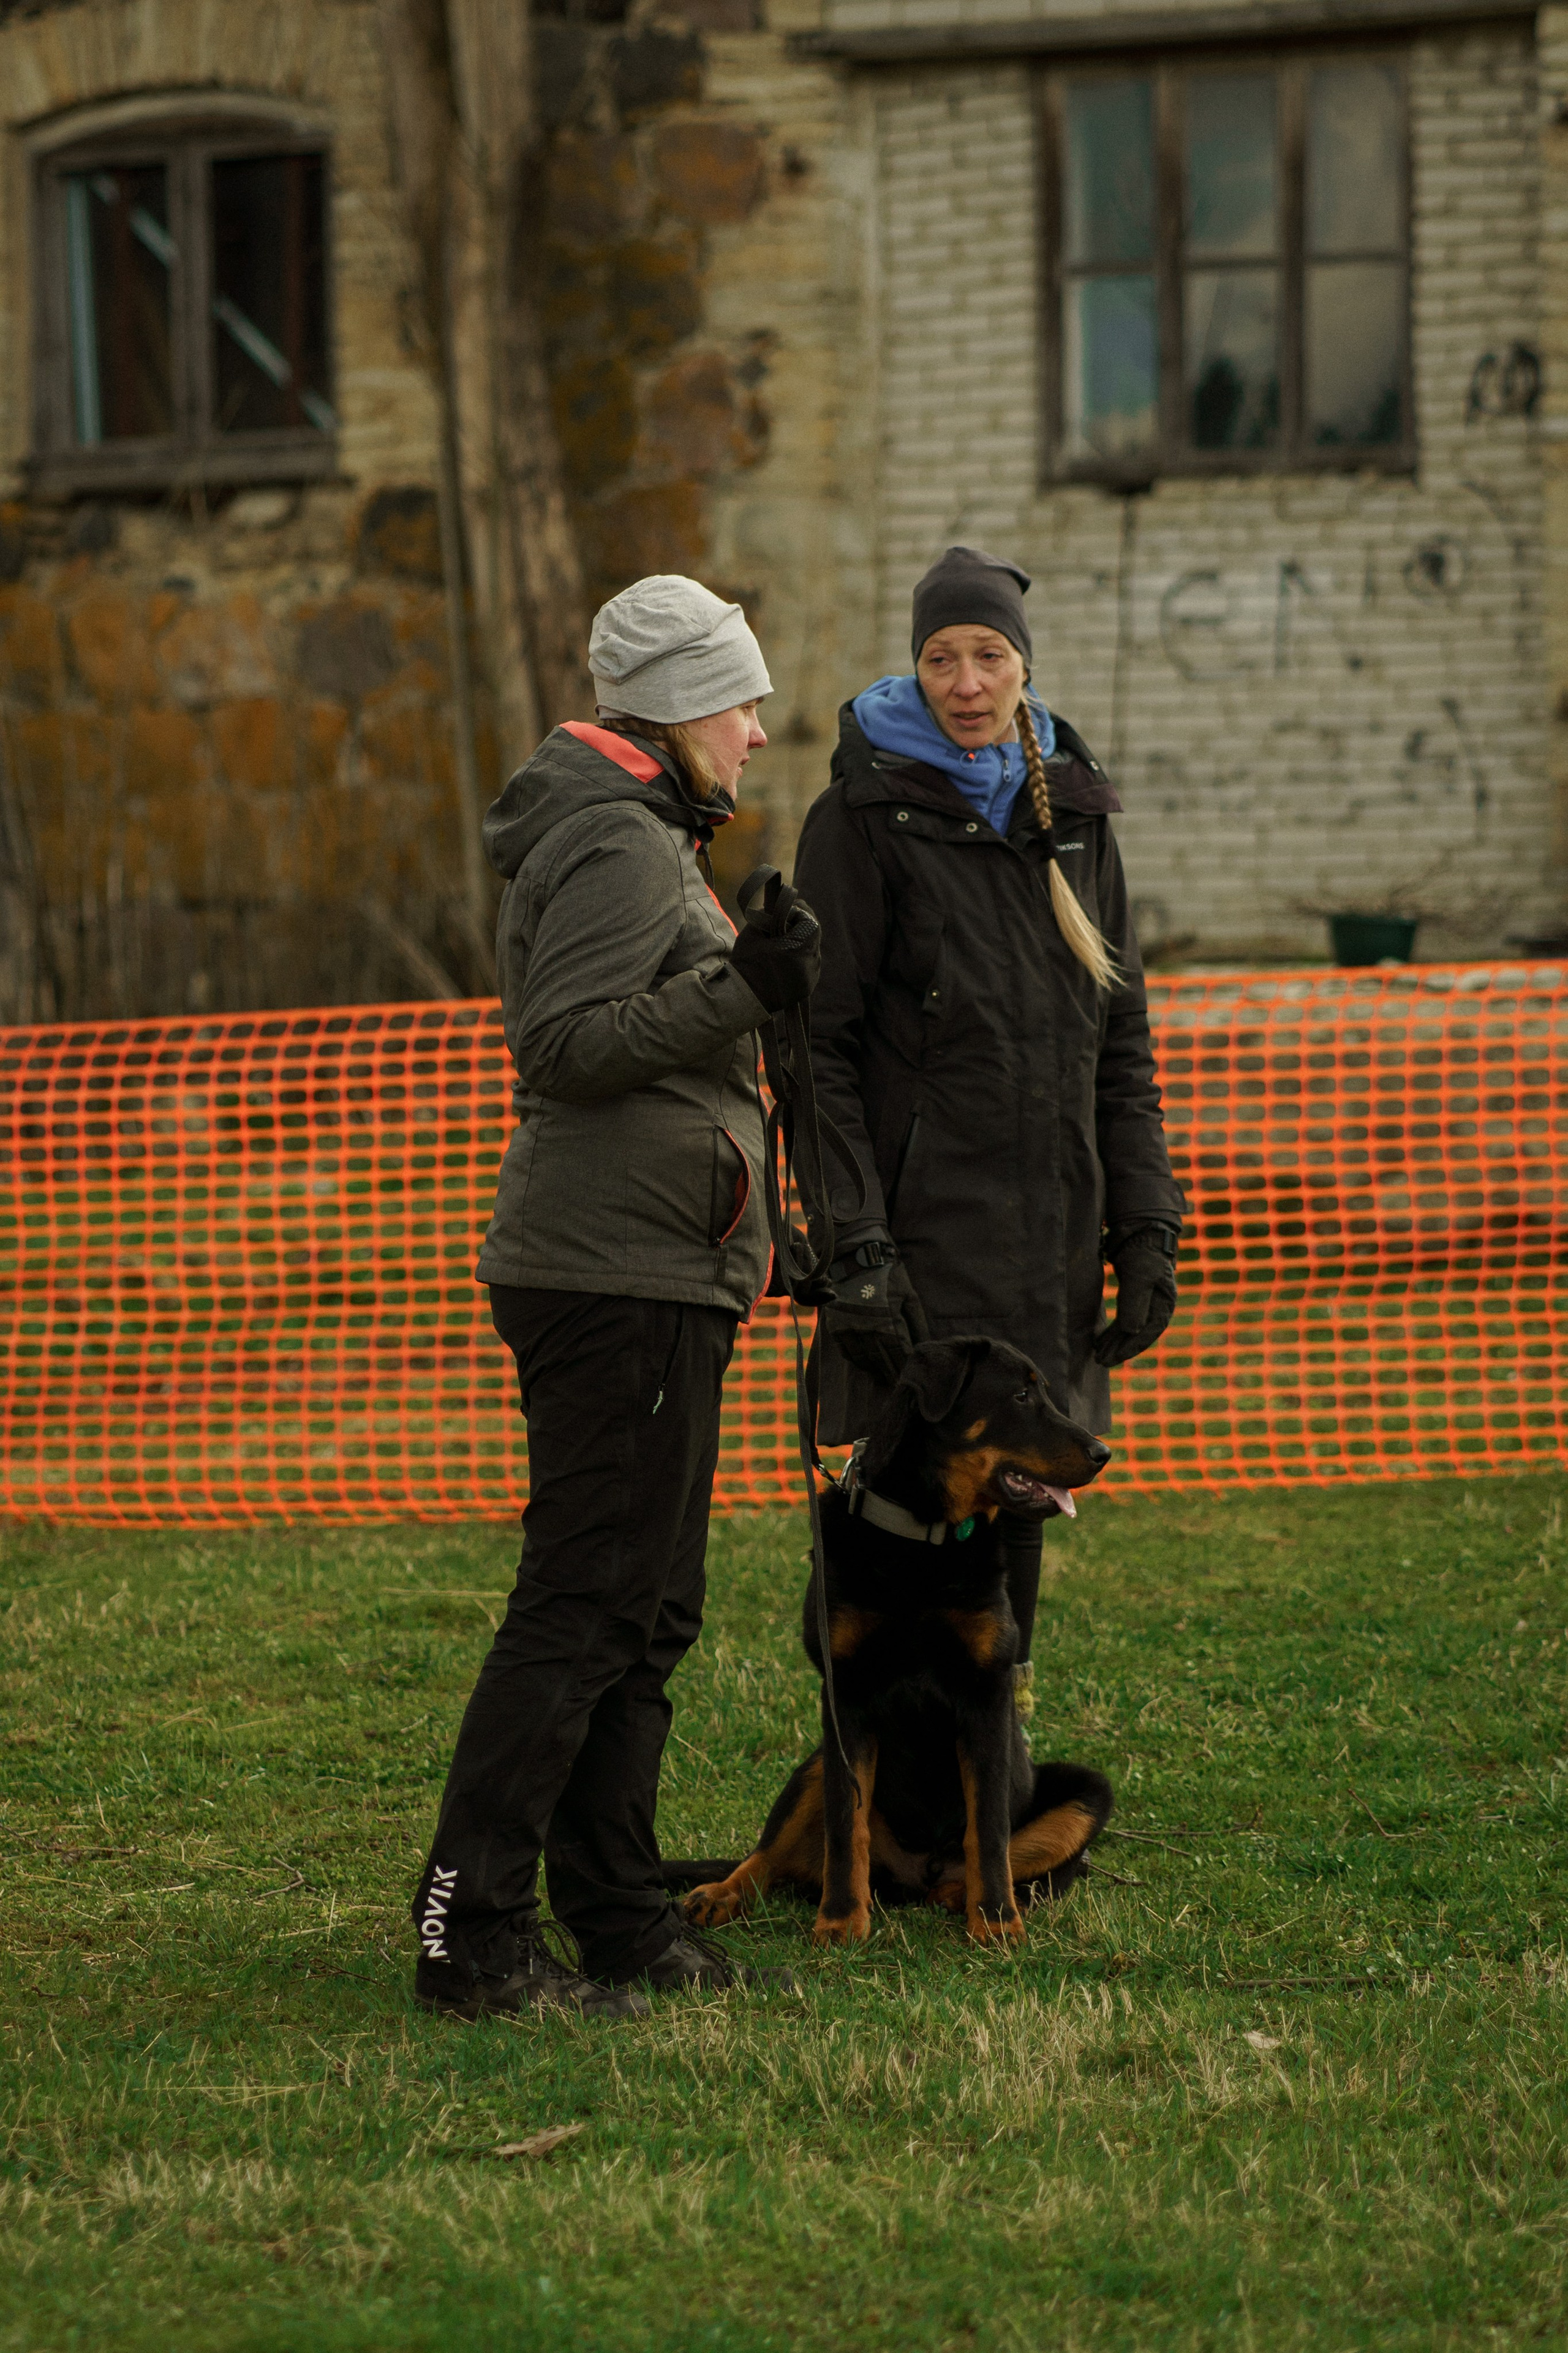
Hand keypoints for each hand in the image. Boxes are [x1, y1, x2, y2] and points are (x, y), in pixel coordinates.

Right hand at [729, 890, 821, 1013]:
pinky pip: (809, 965)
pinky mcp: (808, 987)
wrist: (743, 998)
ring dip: (801, 943)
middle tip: (785, 924)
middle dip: (801, 927)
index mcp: (797, 947)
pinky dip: (800, 958)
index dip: (800, 911)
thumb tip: (778, 905)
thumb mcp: (753, 932)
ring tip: (783, 943)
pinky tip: (785, 958)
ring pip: (813, 950)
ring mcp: (811, 977)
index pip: (810, 920)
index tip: (789, 910)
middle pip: (813, 935)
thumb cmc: (746, 963)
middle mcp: (809, 963)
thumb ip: (769, 916)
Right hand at [825, 1237, 927, 1386]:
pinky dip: (856, 1361)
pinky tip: (865, 1364)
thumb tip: (924, 1346)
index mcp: (888, 1321)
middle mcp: (866, 1329)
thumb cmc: (889, 1275)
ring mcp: (848, 1328)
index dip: (905, 1366)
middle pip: (881, 1360)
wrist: (856, 1256)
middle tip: (898, 1382)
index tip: (911, 1375)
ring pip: (863, 1359)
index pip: (899, 1353)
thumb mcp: (909, 1296)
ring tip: (883, 1376)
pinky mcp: (835, 1325)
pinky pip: (845, 1351)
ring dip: (874, 1370)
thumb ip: (917, 1324)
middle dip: (891, 1372)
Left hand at [1093, 1225, 1178, 1366]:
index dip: (1129, 1348)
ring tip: (1098, 1353)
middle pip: (1138, 1334)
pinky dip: (1114, 1329)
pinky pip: (1125, 1317)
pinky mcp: (1134, 1293)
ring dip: (1115, 1341)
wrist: (1141, 1229)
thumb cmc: (1144, 1252)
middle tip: (1100, 1361)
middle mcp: (1158, 1305)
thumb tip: (1131, 1331)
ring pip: (1130, 1328)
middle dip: (1120, 1349)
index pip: (1147, 1333)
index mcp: (1165, 1304)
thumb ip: (1135, 1304)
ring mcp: (1147, 1300)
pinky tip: (1102, 1338)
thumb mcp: (1140, 1277)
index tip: (1112, 1359)